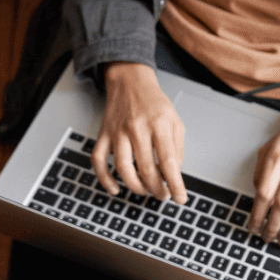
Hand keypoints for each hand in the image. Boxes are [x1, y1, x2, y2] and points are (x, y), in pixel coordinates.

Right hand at [91, 63, 187, 203]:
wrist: (129, 81)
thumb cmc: (154, 103)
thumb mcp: (175, 121)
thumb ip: (177, 148)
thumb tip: (174, 175)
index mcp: (159, 124)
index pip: (168, 161)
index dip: (176, 184)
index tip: (180, 198)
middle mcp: (137, 128)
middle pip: (146, 169)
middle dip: (157, 189)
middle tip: (163, 195)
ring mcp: (117, 132)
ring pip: (123, 168)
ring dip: (135, 187)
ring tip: (146, 191)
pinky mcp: (104, 134)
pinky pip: (99, 160)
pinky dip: (105, 178)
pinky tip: (115, 188)